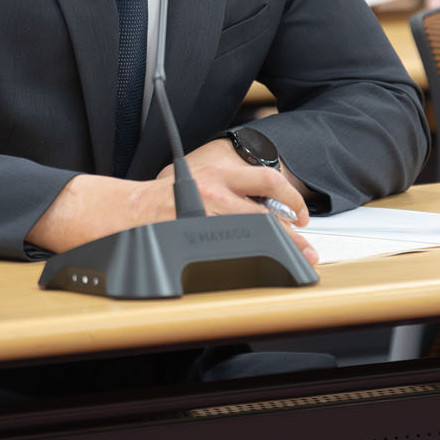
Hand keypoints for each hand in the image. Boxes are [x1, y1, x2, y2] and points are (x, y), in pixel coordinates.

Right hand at [152, 140, 316, 263]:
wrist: (133, 207)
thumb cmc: (163, 195)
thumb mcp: (199, 178)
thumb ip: (226, 186)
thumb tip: (257, 200)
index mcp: (219, 174)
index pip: (267, 181)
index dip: (291, 197)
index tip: (300, 212)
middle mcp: (216, 192)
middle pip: (267, 213)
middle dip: (293, 232)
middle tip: (306, 246)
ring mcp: (207, 216)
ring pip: (255, 232)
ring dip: (279, 246)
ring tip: (293, 256)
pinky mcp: (197, 237)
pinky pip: (232, 251)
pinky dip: (250, 258)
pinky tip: (259, 264)